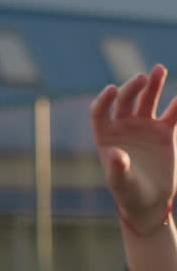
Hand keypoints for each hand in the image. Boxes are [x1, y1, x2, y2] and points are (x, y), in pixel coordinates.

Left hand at [91, 65, 176, 233]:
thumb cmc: (128, 193)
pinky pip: (172, 115)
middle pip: (125, 99)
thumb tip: (114, 154)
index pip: (100, 110)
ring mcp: (144, 126)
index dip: (104, 99)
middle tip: (142, 77)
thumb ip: (117, 169)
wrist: (149, 202)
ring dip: (154, 84)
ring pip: (148, 100)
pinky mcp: (164, 132)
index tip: (112, 89)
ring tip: (159, 69)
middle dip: (132, 87)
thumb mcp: (121, 184)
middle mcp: (123, 125)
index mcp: (105, 134)